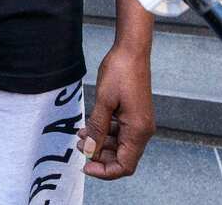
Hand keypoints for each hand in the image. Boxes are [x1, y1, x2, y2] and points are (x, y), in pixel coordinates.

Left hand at [77, 45, 154, 178]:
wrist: (131, 50)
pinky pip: (120, 132)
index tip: (85, 166)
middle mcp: (142, 130)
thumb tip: (89, 151)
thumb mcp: (103, 102)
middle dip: (99, 156)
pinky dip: (105, 133)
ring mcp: (139, 123)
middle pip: (122, 157)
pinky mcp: (135, 115)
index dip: (104, 171)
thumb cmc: (120, 72)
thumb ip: (97, 129)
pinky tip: (90, 127)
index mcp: (138, 131)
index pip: (124, 166)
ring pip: (120, 145)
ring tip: (81, 136)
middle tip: (80, 146)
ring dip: (100, 144)